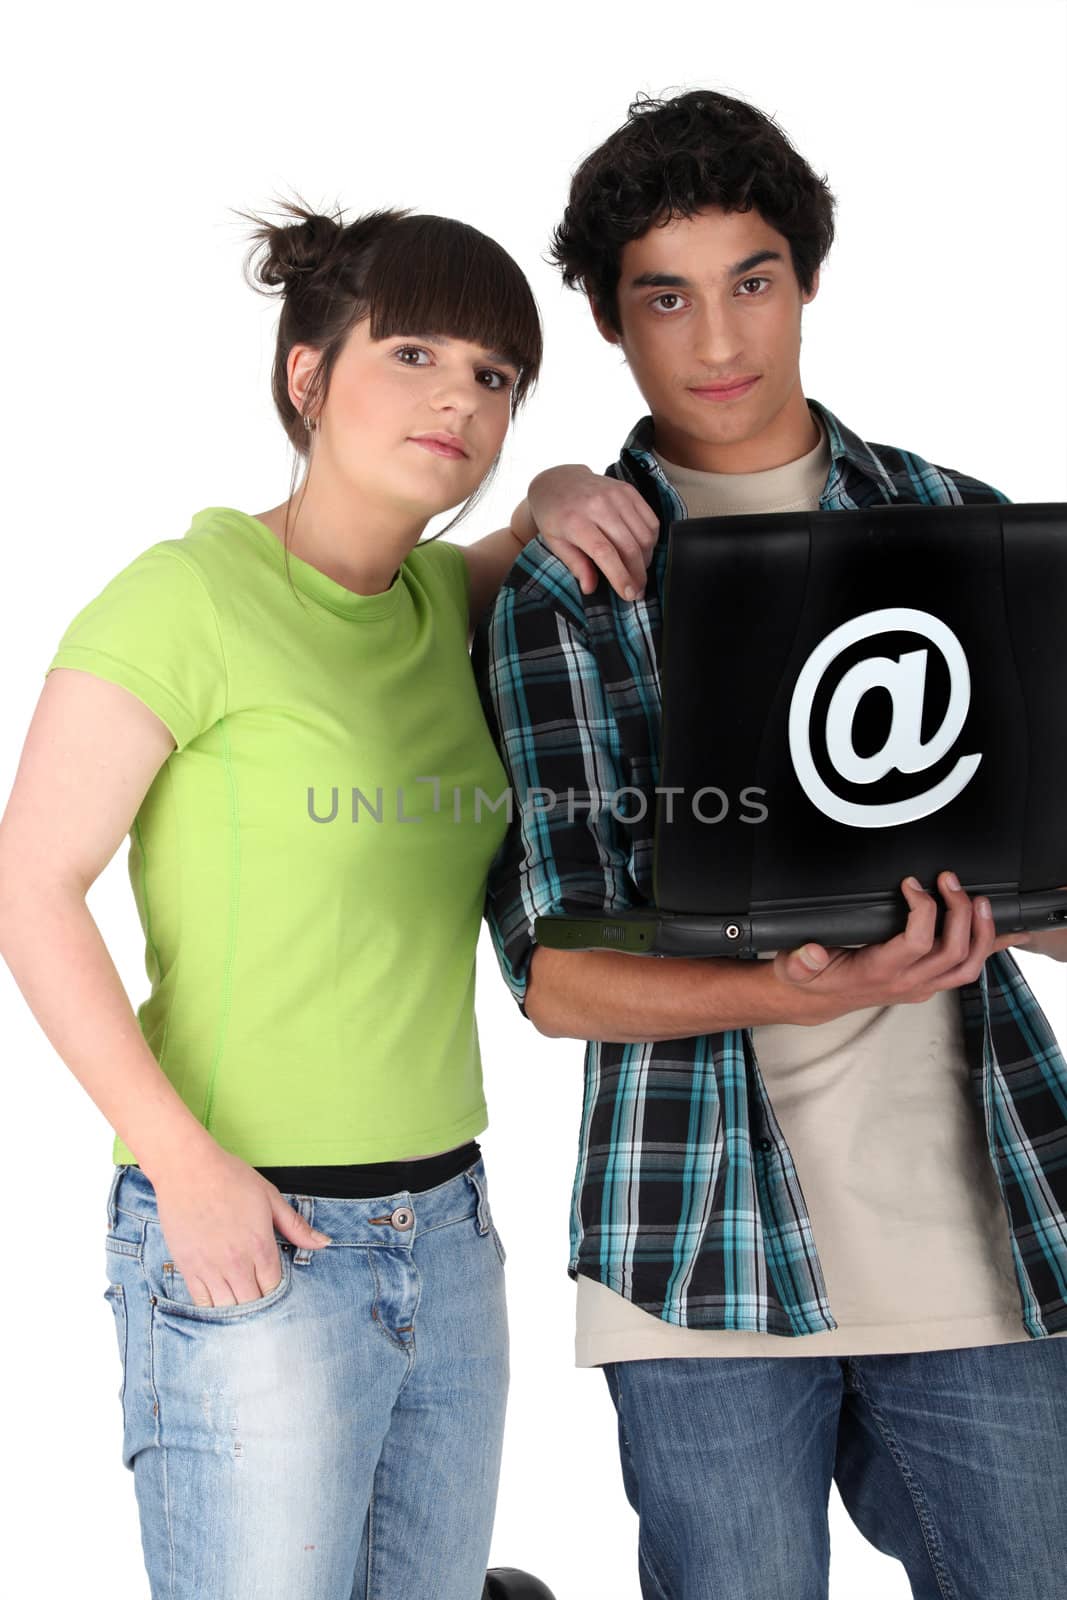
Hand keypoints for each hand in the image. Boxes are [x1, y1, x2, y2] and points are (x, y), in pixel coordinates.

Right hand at [151, 1146, 330, 1306]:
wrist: (188, 1168)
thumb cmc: (230, 1177)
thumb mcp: (270, 1197)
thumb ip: (296, 1226)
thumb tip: (324, 1242)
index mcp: (261, 1245)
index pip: (275, 1288)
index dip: (278, 1292)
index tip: (276, 1288)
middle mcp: (236, 1262)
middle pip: (253, 1304)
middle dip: (260, 1305)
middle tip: (261, 1301)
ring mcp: (210, 1267)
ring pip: (228, 1309)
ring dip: (237, 1311)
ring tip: (242, 1304)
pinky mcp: (188, 1267)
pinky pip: (202, 1303)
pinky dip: (213, 1308)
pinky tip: (220, 1302)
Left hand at [527, 464, 659, 600]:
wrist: (558, 480)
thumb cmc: (554, 514)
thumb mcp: (555, 543)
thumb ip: (575, 565)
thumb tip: (590, 588)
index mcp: (575, 521)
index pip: (604, 553)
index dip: (620, 576)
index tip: (628, 594)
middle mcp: (598, 505)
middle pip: (629, 546)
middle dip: (637, 574)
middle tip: (637, 591)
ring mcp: (616, 495)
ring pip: (644, 535)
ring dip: (646, 559)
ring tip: (638, 571)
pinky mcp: (629, 490)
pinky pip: (651, 520)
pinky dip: (651, 540)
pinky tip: (642, 550)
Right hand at [773, 869, 1031, 1020]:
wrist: (816, 1000)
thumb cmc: (811, 978)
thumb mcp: (794, 968)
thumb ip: (800, 961)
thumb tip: (811, 952)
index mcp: (879, 972)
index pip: (917, 943)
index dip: (923, 909)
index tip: (911, 883)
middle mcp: (906, 982)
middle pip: (953, 952)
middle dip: (959, 913)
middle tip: (949, 881)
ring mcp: (920, 986)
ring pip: (967, 966)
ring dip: (981, 933)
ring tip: (979, 901)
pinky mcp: (927, 983)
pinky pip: (966, 970)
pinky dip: (987, 949)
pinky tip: (1002, 932)